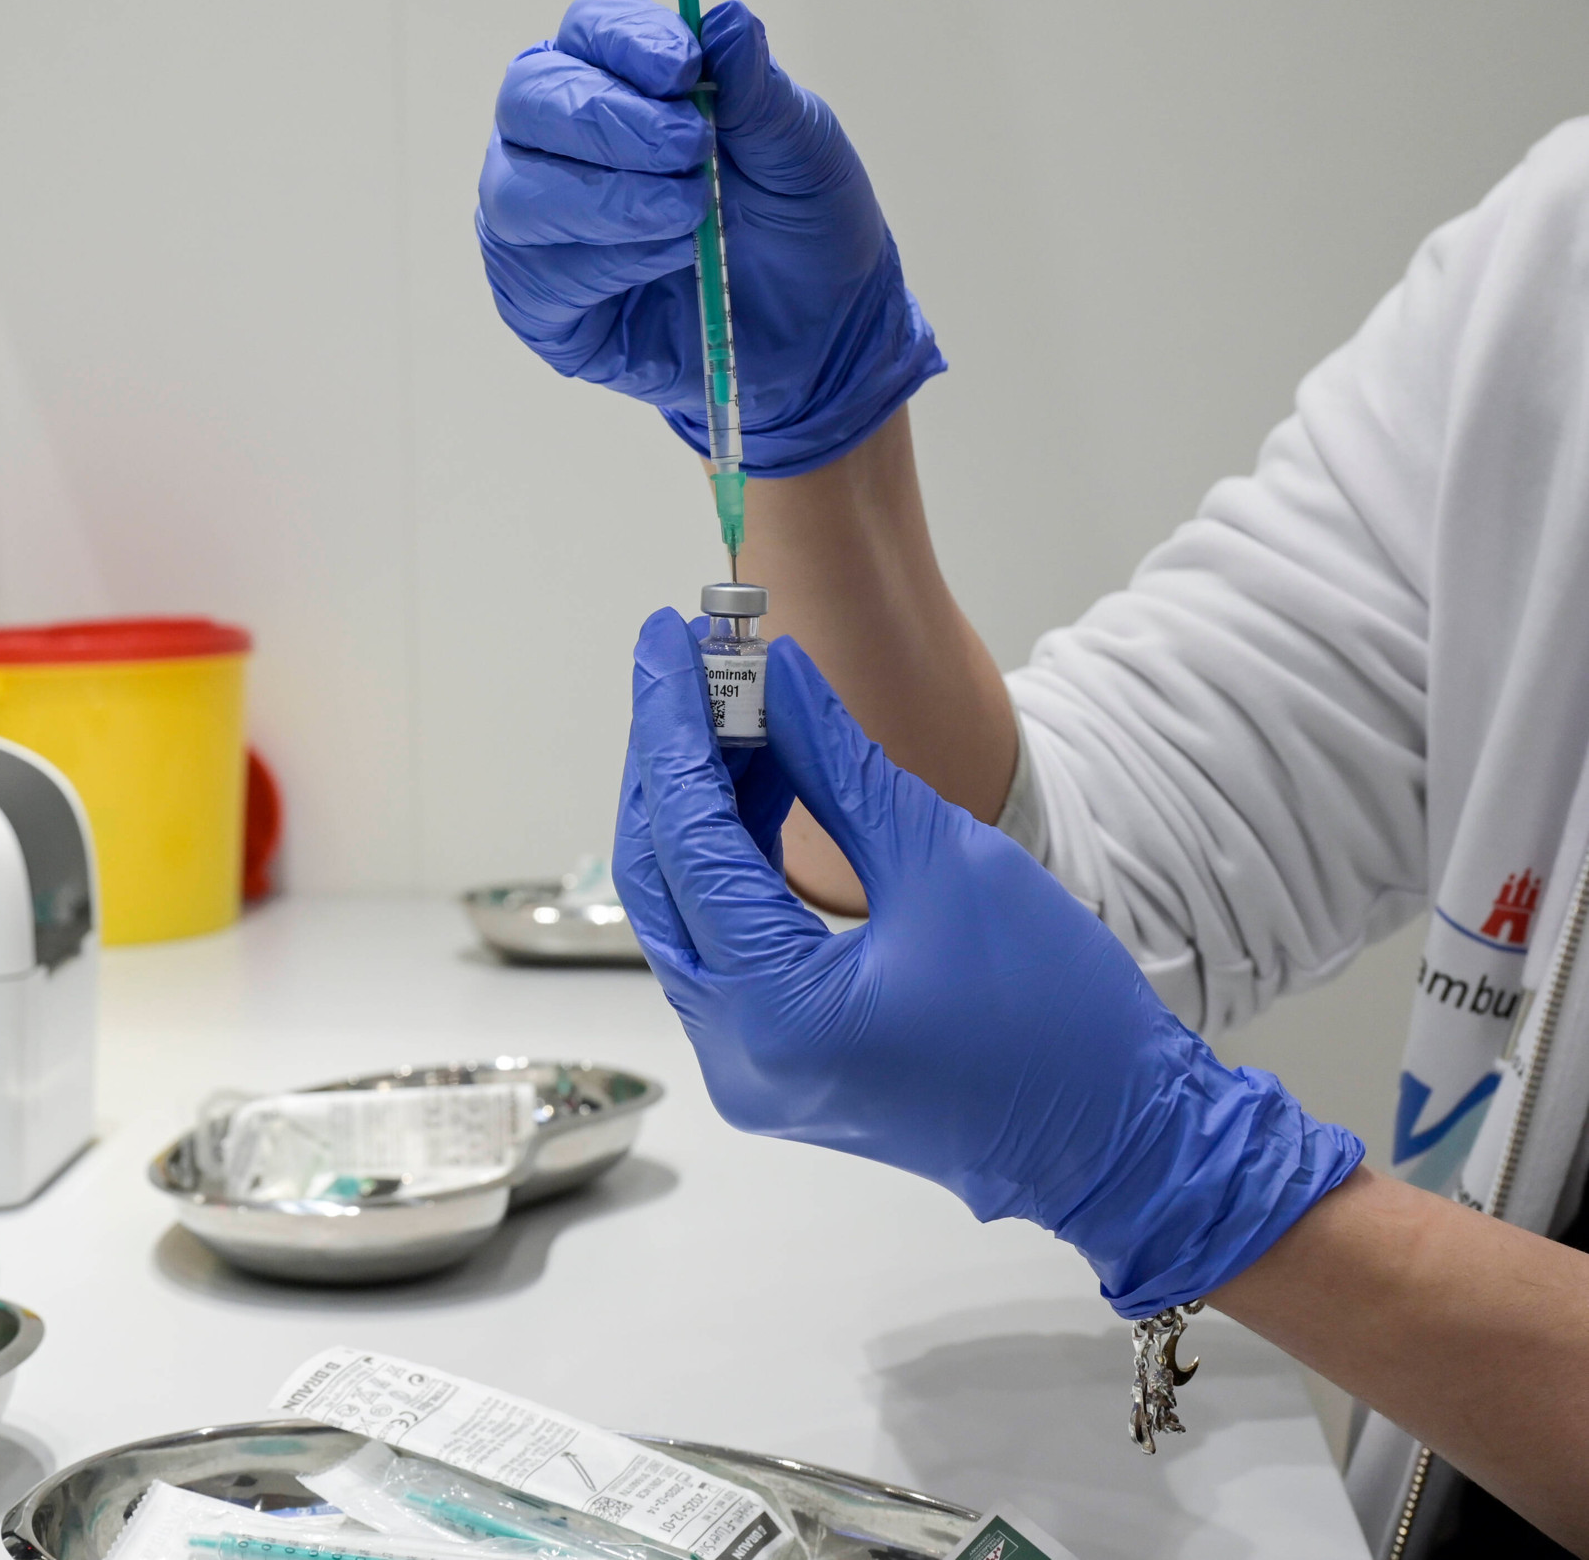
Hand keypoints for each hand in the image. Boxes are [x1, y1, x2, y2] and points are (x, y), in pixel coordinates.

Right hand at [479, 0, 944, 476]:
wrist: (815, 335)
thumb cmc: (798, 227)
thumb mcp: (799, 153)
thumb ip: (758, 91)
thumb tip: (728, 22)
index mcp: (618, 81)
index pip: (587, 30)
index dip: (623, 40)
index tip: (685, 70)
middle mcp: (555, 142)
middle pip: (528, 99)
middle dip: (608, 122)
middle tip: (689, 151)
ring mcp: (534, 222)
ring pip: (516, 191)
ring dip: (605, 200)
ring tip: (688, 216)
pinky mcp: (537, 302)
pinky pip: (534, 273)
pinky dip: (603, 263)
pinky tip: (664, 261)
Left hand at [614, 613, 1361, 1313]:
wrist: (1117, 1140)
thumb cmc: (1056, 1010)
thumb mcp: (944, 860)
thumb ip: (839, 767)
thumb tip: (777, 678)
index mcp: (775, 1012)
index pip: (688, 841)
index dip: (673, 726)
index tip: (665, 638)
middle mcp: (735, 1052)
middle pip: (660, 879)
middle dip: (669, 763)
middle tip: (685, 661)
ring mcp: (748, 1066)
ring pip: (685, 910)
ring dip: (700, 809)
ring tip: (736, 710)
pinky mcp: (774, 1061)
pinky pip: (725, 944)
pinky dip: (731, 864)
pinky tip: (760, 785)